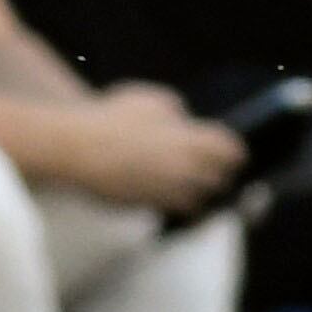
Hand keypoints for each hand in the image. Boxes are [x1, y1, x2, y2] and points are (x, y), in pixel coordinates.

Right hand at [63, 81, 247, 213]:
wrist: (77, 149)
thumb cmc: (112, 118)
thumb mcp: (150, 101)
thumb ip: (175, 110)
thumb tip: (184, 121)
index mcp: (190, 138)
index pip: (230, 150)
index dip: (234, 152)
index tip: (235, 154)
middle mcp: (185, 168)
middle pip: (220, 179)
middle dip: (221, 176)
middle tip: (219, 172)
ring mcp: (167, 191)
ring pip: (200, 200)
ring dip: (201, 194)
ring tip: (197, 187)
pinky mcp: (148, 206)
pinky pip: (173, 210)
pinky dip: (177, 205)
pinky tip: (170, 196)